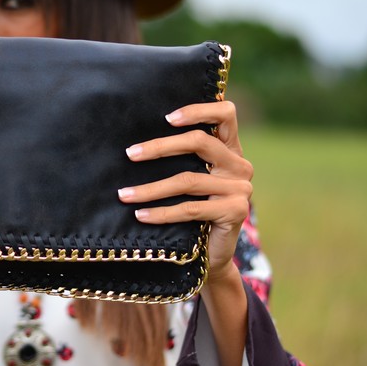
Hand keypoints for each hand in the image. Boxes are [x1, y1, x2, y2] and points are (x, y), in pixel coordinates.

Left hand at [117, 100, 252, 281]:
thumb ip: (181, 159)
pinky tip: (140, 215)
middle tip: (130, 154)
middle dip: (160, 147)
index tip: (167, 118)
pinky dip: (161, 212)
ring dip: (150, 188)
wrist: (211, 255)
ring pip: (188, 180)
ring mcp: (241, 188)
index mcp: (230, 149)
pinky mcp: (236, 211)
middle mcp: (240, 165)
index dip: (198, 110)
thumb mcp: (190, 180)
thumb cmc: (193, 213)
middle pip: (200, 142)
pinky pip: (191, 208)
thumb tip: (136, 145)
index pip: (225, 114)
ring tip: (125, 194)